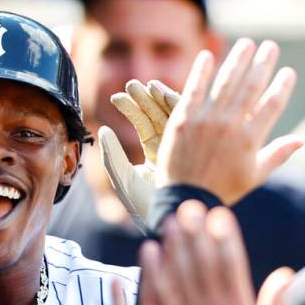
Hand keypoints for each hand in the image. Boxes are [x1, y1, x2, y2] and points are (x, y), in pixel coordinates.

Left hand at [100, 80, 178, 230]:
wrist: (174, 220)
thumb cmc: (147, 206)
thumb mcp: (124, 179)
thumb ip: (112, 156)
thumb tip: (104, 130)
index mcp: (157, 155)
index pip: (144, 126)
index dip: (132, 110)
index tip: (118, 97)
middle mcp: (174, 148)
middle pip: (159, 116)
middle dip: (146, 99)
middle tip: (132, 84)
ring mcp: (189, 146)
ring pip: (174, 115)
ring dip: (160, 97)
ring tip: (146, 84)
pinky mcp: (200, 145)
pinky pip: (190, 120)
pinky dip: (177, 104)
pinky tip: (164, 92)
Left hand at [152, 201, 293, 304]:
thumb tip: (286, 274)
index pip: (233, 267)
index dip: (226, 239)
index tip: (220, 215)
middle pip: (204, 265)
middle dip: (197, 234)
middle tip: (189, 206)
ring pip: (181, 275)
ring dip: (175, 246)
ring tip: (169, 221)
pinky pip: (160, 294)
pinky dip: (155, 271)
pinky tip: (149, 251)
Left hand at [156, 39, 301, 205]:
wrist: (185, 198)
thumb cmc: (222, 189)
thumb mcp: (255, 176)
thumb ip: (278, 154)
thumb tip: (303, 140)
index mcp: (250, 139)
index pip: (272, 105)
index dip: (282, 86)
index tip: (288, 72)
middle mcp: (230, 126)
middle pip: (251, 87)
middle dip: (262, 64)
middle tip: (270, 46)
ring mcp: (205, 121)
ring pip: (225, 83)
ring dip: (237, 60)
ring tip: (247, 43)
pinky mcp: (183, 120)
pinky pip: (193, 90)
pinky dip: (201, 72)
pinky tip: (208, 55)